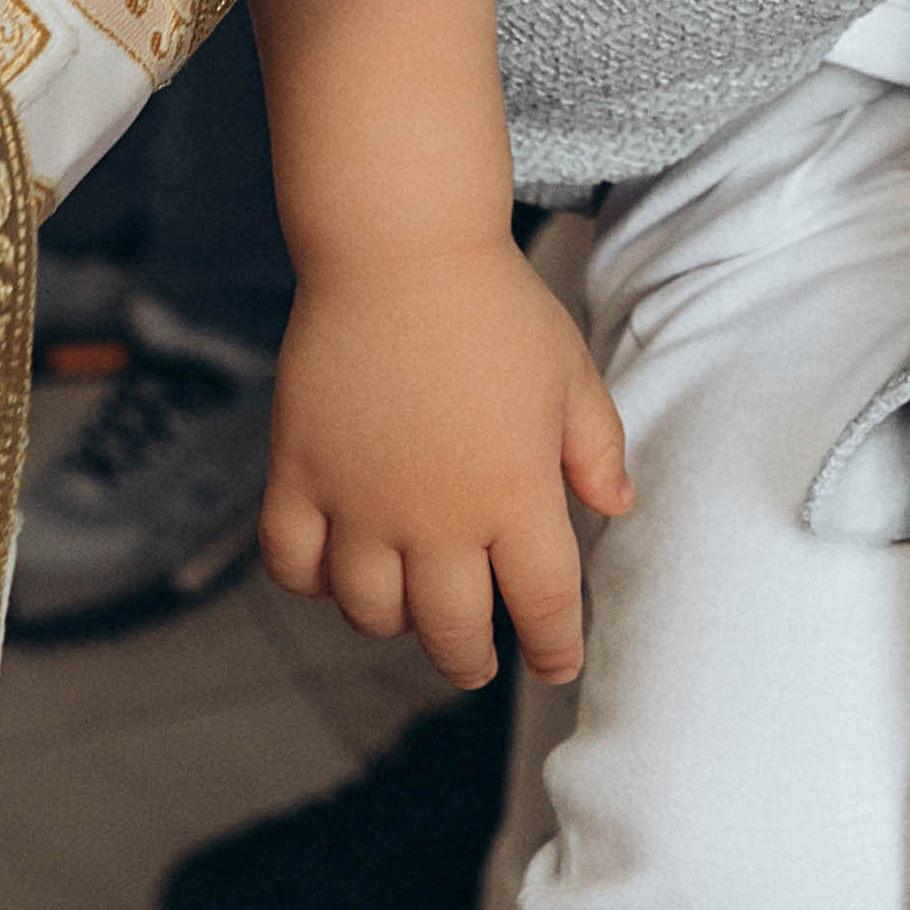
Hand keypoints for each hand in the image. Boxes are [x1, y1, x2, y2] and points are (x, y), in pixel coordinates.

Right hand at [262, 236, 631, 686]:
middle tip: (474, 659)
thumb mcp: (570, 372)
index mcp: (515, 494)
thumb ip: (597, 448)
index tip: (560, 662)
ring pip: (370, 611)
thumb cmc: (497, 305)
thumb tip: (617, 507)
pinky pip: (292, 563)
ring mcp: (361, 501)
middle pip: (453, 631)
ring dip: (393, 621)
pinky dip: (310, 582)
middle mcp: (437, 516)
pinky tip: (332, 570)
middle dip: (469, 657)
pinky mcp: (300, 473)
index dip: (556, 646)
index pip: (543, 604)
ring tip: (408, 609)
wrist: (402, 247)